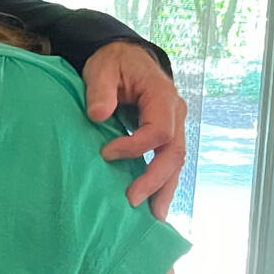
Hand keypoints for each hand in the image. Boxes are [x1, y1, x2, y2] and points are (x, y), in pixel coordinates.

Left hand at [82, 41, 185, 217]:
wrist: (126, 57)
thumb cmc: (113, 63)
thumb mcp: (101, 69)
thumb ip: (100, 90)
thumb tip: (98, 115)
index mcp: (161, 96)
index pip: (158, 130)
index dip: (134, 146)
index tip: (105, 153)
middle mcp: (175, 112)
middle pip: (174, 152)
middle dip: (155, 179)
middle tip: (132, 200)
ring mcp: (175, 124)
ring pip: (176, 161)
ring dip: (165, 189)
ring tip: (154, 216)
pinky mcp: (166, 134)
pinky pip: (169, 160)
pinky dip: (163, 182)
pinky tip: (155, 203)